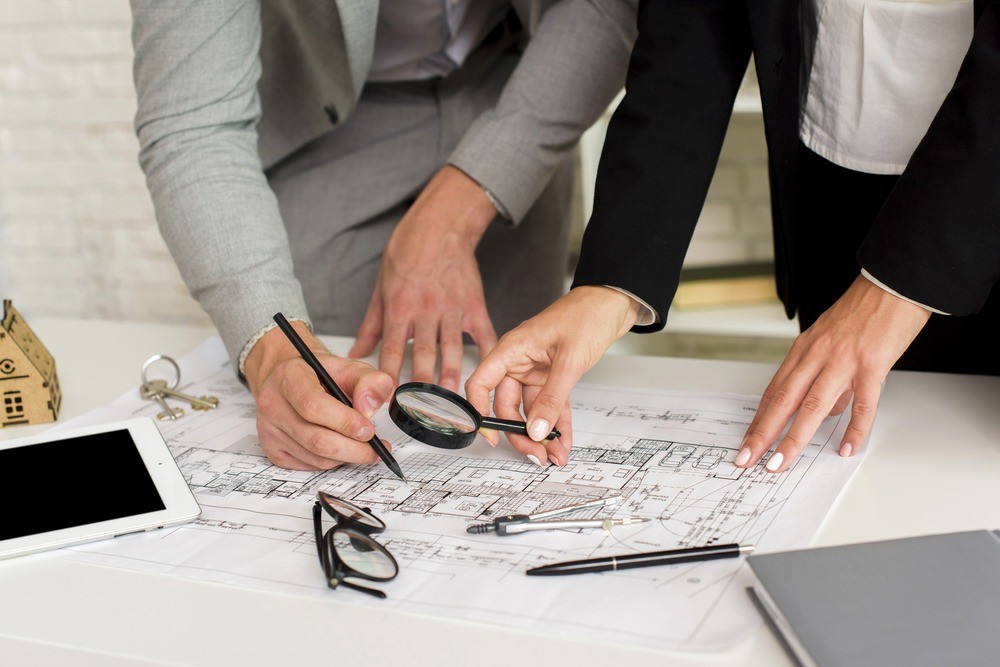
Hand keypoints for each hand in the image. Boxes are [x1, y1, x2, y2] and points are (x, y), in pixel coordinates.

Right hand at [245, 321, 394, 469]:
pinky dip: (332, 462)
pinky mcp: (272, 450)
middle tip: (376, 448)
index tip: (368, 430)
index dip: (345, 422)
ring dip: (346, 457)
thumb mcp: (349, 367)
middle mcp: (273, 404)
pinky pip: (309, 466)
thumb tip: (370, 408)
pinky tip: (341, 448)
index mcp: (289, 377)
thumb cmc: (319, 375)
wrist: (290, 380)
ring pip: (316, 457)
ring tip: (363, 447)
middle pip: (316, 439)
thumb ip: (369, 381)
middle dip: (354, 449)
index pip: (314, 406)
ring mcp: (269, 430)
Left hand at [349, 165, 498, 390]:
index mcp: (400, 308)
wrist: (439, 225)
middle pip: (423, 355)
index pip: (392, 350)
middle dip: (422, 385)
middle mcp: (425, 312)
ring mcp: (452, 309)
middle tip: (423, 410)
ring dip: (452, 378)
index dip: (389, 376)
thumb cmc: (408, 252)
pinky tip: (490, 371)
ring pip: (452, 350)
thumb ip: (370, 325)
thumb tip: (355, 352)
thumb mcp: (381, 288)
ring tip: (453, 402)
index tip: (387, 399)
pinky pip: (483, 333)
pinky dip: (487, 353)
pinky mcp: (473, 304)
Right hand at [466, 286, 642, 465]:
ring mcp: (536, 369)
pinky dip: (557, 423)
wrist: (613, 302)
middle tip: (537, 454)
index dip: (479, 412)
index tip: (492, 437)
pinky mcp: (554, 375)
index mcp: (512, 349)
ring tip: (554, 455)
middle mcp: (519, 361)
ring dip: (541, 434)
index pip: (480, 384)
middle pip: (506, 404)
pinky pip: (551, 405)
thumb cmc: (587, 314)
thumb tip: (536, 429)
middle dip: (521, 432)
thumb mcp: (569, 359)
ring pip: (531, 409)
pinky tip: (563, 441)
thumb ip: (552, 397)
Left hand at [736, 276, 930, 472]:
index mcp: (804, 350)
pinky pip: (862, 404)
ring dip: (794, 438)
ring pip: (811, 406)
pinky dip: (854, 429)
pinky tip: (846, 448)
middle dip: (762, 434)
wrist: (893, 283)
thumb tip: (825, 411)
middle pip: (783, 401)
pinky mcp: (872, 365)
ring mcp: (843, 361)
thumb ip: (823, 375)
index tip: (746, 442)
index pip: (774, 391)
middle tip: (746, 459)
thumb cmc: (863, 309)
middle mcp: (816, 356)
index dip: (758, 419)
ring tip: (780, 463)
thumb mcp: (830, 339)